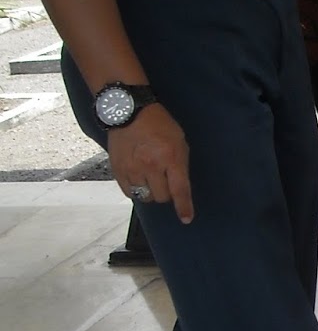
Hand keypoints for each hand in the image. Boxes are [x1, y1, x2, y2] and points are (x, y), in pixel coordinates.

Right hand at [109, 105, 193, 223]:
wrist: (128, 111)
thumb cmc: (159, 125)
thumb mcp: (179, 142)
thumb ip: (180, 165)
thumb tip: (179, 187)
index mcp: (170, 158)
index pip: (179, 190)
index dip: (184, 207)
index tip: (186, 219)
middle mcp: (151, 166)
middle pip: (161, 197)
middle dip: (166, 194)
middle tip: (165, 181)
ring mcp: (132, 168)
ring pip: (145, 196)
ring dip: (151, 191)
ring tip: (150, 178)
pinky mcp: (117, 169)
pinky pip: (129, 192)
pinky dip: (136, 190)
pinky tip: (138, 180)